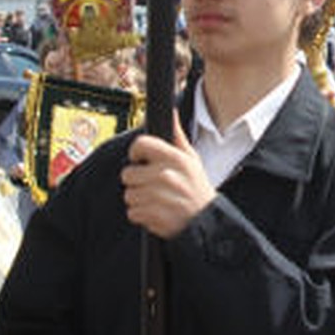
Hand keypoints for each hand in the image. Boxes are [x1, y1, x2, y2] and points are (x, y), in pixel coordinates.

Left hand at [121, 117, 214, 238]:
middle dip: (137, 181)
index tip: (140, 160)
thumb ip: (177, 136)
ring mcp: (157, 196)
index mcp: (174, 158)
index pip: (140, 144)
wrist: (206, 222)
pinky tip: (156, 212)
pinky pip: (132, 212)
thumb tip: (171, 112)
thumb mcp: (192, 159)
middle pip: (128, 173)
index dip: (136, 152)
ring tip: (156, 200)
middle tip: (152, 185)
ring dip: (139, 199)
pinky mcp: (152, 215)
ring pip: (129, 194)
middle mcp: (165, 175)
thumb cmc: (197, 188)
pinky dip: (141, 215)